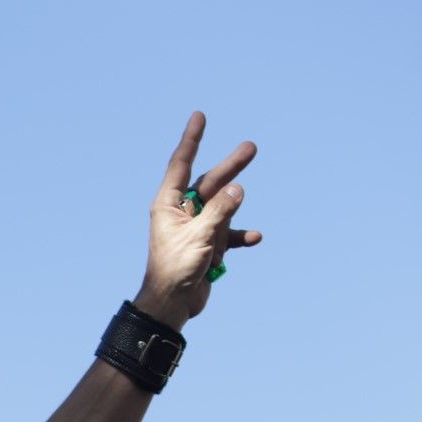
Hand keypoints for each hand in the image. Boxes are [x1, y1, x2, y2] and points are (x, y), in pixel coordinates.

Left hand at [134, 113, 261, 328]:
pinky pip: (228, 234)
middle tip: (252, 147)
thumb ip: (220, 212)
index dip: (191, 140)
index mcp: (168, 204)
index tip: (199, 117)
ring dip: (235, 203)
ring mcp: (196, 227)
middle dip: (230, 167)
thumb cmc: (176, 270)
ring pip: (222, 206)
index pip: (181, 164)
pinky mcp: (207, 245)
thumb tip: (238, 188)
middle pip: (209, 182)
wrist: (173, 305)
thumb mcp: (200, 237)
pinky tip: (253, 238)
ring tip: (247, 190)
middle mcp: (181, 212)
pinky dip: (239, 235)